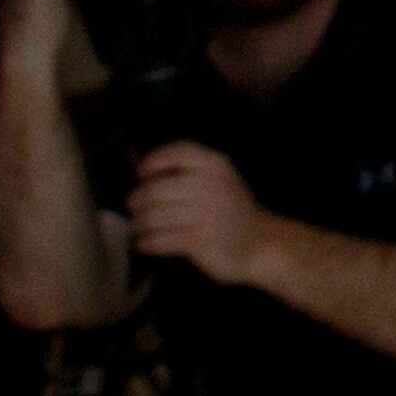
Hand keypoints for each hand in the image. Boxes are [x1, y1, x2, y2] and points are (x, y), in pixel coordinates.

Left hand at [125, 143, 270, 283]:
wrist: (260, 243)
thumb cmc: (230, 210)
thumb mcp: (217, 181)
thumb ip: (184, 172)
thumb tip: (135, 161)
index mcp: (216, 165)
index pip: (177, 152)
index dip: (153, 161)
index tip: (141, 174)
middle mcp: (211, 185)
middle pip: (155, 188)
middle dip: (137, 200)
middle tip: (135, 208)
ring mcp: (206, 214)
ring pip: (153, 217)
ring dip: (139, 224)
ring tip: (139, 228)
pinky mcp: (200, 240)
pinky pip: (160, 240)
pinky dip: (147, 242)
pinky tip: (145, 243)